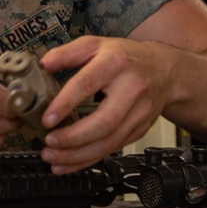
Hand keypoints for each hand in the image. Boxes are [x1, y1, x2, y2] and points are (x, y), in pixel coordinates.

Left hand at [37, 35, 172, 173]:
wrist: (164, 70)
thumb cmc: (125, 57)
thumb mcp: (94, 44)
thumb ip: (66, 53)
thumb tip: (43, 65)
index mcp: (115, 63)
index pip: (88, 84)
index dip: (65, 103)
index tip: (47, 119)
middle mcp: (131, 89)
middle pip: (104, 121)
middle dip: (74, 137)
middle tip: (49, 142)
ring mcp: (138, 113)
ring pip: (110, 142)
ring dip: (79, 155)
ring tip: (53, 157)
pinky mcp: (140, 129)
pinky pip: (113, 149)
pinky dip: (89, 159)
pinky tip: (70, 163)